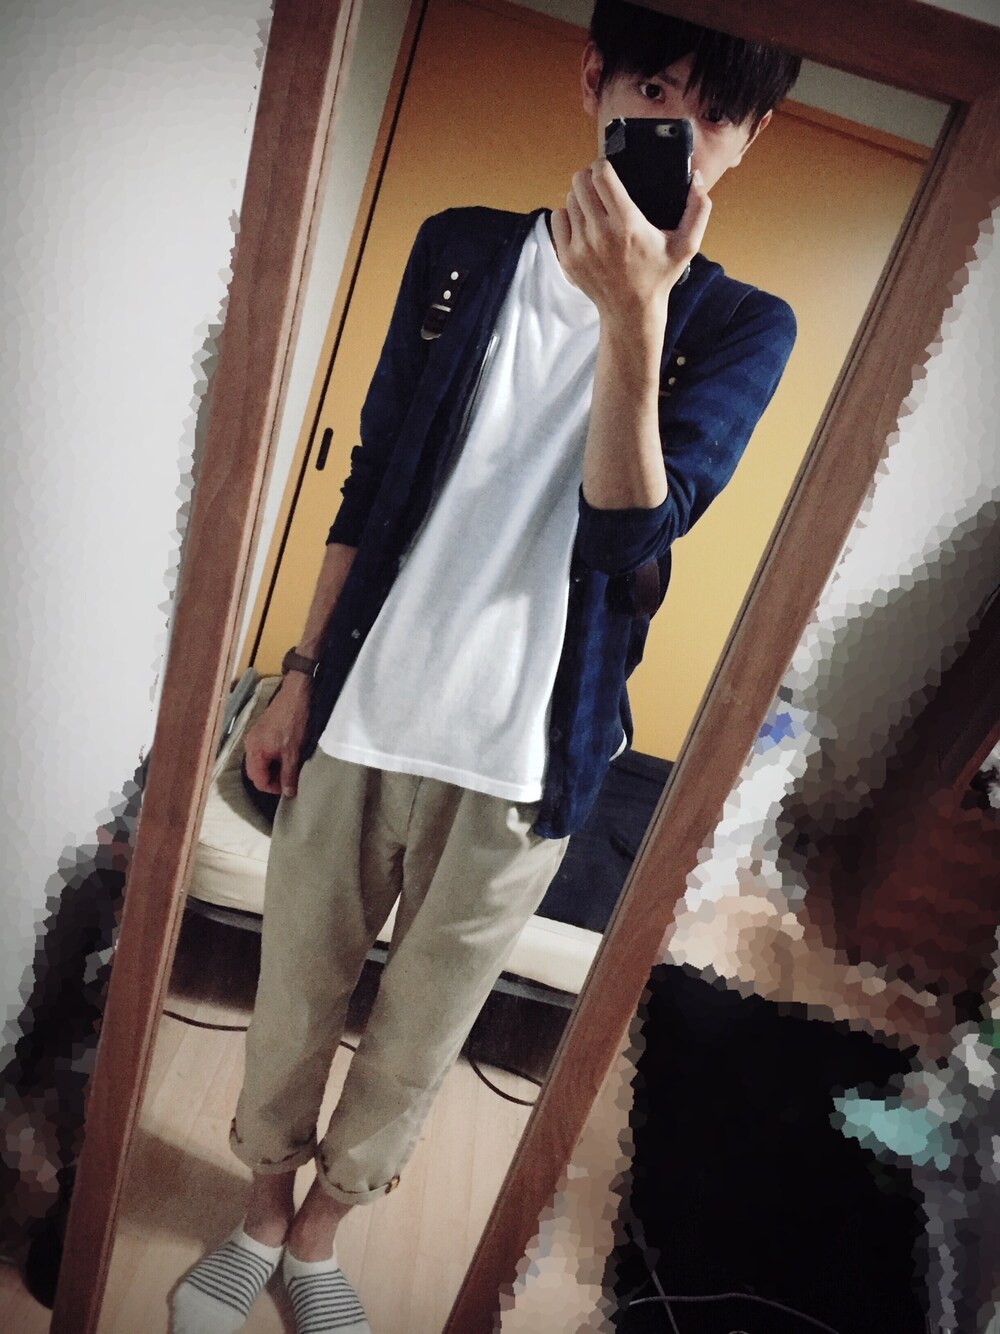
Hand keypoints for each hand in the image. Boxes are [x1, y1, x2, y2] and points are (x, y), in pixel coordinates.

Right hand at [243, 676, 310, 797]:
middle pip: (255, 772)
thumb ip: (288, 774)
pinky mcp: (261, 730)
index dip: (272, 788)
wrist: (295, 695)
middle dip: (270, 779)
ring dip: (272, 769)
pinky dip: (271, 758)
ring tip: (288, 768)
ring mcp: (254, 736)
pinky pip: (262, 751)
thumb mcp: (293, 752)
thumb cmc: (293, 722)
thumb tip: (288, 793)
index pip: (257, 779)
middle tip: (288, 780)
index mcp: (254, 750)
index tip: (288, 788)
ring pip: (259, 762)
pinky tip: (285, 756)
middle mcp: (250, 744)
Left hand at [550, 160, 710, 328]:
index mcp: (627, 225)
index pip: (601, 175)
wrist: (631, 312)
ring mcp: (580, 247)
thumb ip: (699, 209)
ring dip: (580, 197)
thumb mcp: (687, 245)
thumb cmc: (658, 276)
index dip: (603, 165)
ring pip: (569, 198)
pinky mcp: (567, 257)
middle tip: (600, 184)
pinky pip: (558, 218)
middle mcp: (600, 234)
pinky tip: (582, 222)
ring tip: (594, 206)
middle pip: (580, 181)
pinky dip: (568, 215)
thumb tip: (698, 177)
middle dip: (590, 177)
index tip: (609, 168)